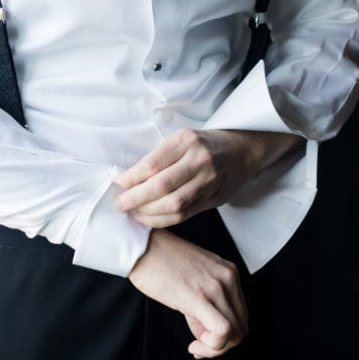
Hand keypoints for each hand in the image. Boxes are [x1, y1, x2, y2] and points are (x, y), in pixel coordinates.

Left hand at [116, 126, 301, 227]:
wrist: (241, 150)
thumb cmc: (204, 143)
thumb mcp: (182, 139)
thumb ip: (160, 158)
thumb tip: (128, 180)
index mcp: (186, 140)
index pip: (153, 164)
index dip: (131, 179)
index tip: (116, 186)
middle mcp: (199, 160)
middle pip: (162, 186)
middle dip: (135, 198)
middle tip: (119, 204)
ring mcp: (209, 181)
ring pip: (174, 204)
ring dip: (148, 213)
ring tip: (132, 213)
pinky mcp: (214, 199)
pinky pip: (185, 214)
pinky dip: (163, 220)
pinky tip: (149, 219)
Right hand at [128, 228, 247, 357]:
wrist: (141, 247)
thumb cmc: (160, 262)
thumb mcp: (194, 277)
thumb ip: (206, 302)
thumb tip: (207, 332)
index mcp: (228, 272)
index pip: (241, 314)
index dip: (226, 335)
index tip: (204, 339)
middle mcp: (228, 277)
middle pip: (241, 326)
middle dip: (221, 345)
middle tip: (199, 345)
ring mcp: (215, 286)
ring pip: (235, 333)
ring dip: (215, 348)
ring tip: (195, 345)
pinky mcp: (200, 296)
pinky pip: (222, 331)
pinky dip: (211, 347)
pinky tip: (194, 345)